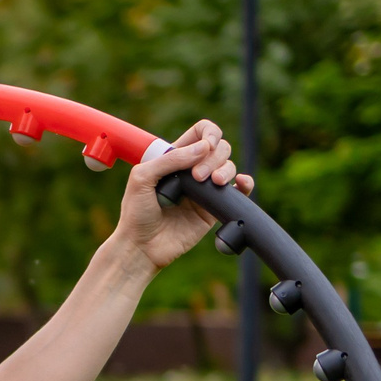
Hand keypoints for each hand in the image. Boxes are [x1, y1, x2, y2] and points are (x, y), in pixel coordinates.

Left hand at [116, 120, 253, 269]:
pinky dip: (245, 183)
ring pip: (229, 166)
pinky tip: (241, 183)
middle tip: (197, 176)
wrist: (143, 247)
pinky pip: (237, 192)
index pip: (200, 133)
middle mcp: (191, 170)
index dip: (208, 133)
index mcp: (173, 157)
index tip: (205, 145)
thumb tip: (204, 147)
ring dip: (226, 169)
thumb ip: (170, 160)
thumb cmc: (136, 213)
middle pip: (219, 147)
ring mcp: (204, 189)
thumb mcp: (142, 178)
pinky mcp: (213, 209)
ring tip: (213, 183)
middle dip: (214, 156)